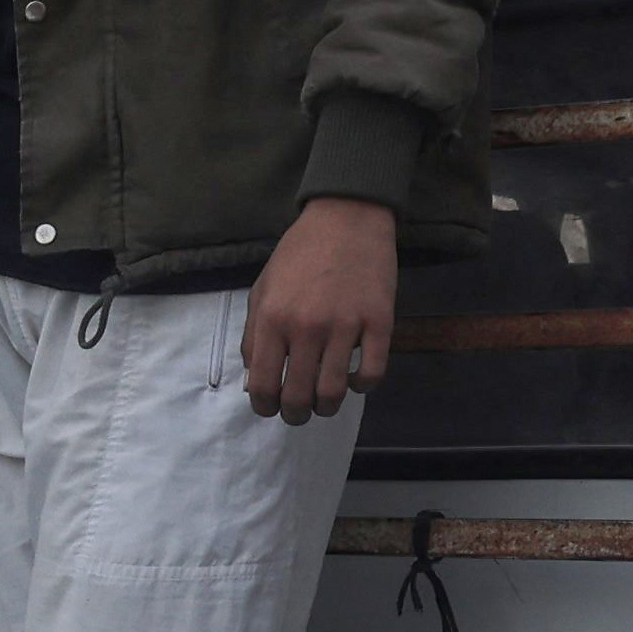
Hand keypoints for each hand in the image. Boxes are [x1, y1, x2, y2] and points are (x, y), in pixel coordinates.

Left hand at [243, 196, 396, 423]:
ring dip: (328, 407)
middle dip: (296, 415)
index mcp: (272, 318)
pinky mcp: (379, 323)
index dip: (265, 406)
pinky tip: (357, 379)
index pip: (262, 385)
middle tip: (299, 412)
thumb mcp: (263, 288)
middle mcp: (306, 327)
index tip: (271, 407)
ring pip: (334, 394)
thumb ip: (253, 334)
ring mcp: (345, 326)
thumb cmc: (299, 253)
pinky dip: (364, 387)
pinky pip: (373, 374)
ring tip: (326, 401)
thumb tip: (253, 379)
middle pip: (298, 398)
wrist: (347, 217)